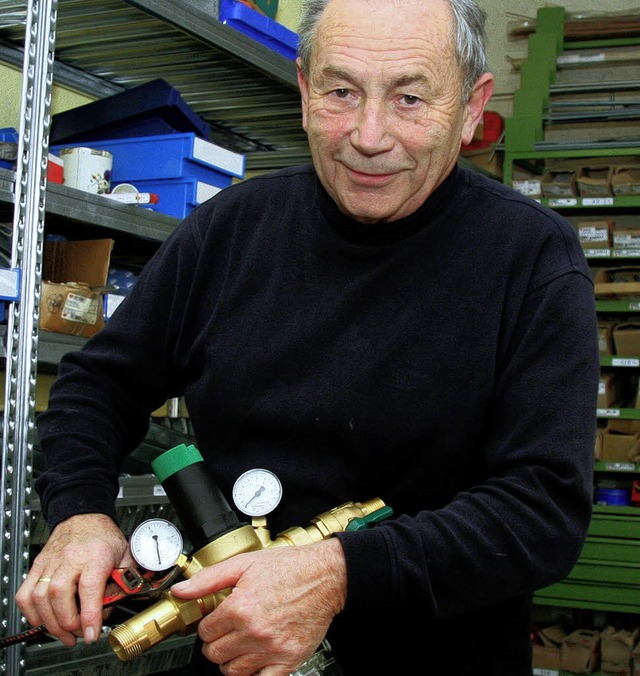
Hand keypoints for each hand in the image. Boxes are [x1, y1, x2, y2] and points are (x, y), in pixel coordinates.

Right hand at [15, 513, 129, 645]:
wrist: (84, 517)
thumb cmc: (103, 536)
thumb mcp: (124, 554)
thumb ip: (123, 580)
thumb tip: (115, 604)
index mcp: (96, 555)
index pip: (89, 588)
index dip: (89, 615)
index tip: (91, 634)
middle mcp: (70, 559)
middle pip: (59, 595)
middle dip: (67, 623)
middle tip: (78, 634)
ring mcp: (50, 562)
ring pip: (39, 597)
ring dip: (50, 623)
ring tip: (63, 632)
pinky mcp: (37, 566)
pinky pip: (25, 594)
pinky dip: (31, 613)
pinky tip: (45, 619)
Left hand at [171, 538, 346, 675]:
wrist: (325, 575)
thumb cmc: (289, 567)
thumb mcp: (245, 564)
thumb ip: (209, 578)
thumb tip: (181, 590)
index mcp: (240, 607)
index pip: (205, 632)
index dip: (208, 625)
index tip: (217, 620)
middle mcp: (254, 631)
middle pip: (215, 654)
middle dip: (217, 643)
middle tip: (228, 631)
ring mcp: (271, 649)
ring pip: (233, 671)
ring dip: (232, 659)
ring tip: (241, 643)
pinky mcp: (288, 660)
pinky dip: (254, 675)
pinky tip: (255, 660)